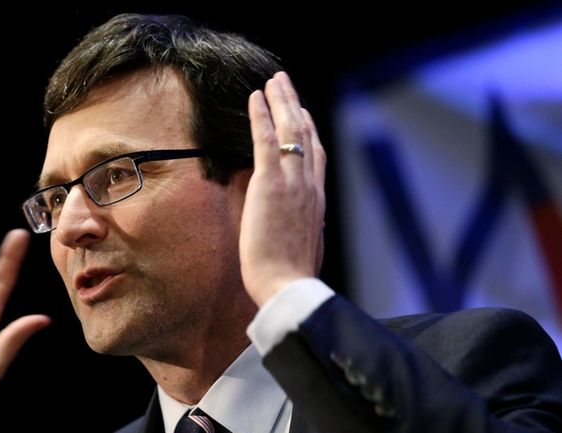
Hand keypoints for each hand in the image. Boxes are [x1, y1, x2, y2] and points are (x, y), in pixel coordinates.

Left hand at [240, 71, 325, 306]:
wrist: (289, 287)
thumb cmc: (291, 276)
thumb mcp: (305, 245)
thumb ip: (304, 227)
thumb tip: (301, 223)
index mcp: (317, 199)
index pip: (316, 155)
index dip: (309, 129)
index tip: (302, 112)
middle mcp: (310, 184)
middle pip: (306, 133)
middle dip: (295, 104)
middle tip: (285, 83)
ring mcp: (293, 182)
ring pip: (290, 130)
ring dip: (281, 101)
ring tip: (273, 80)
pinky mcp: (271, 184)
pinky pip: (267, 141)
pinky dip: (261, 116)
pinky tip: (255, 97)